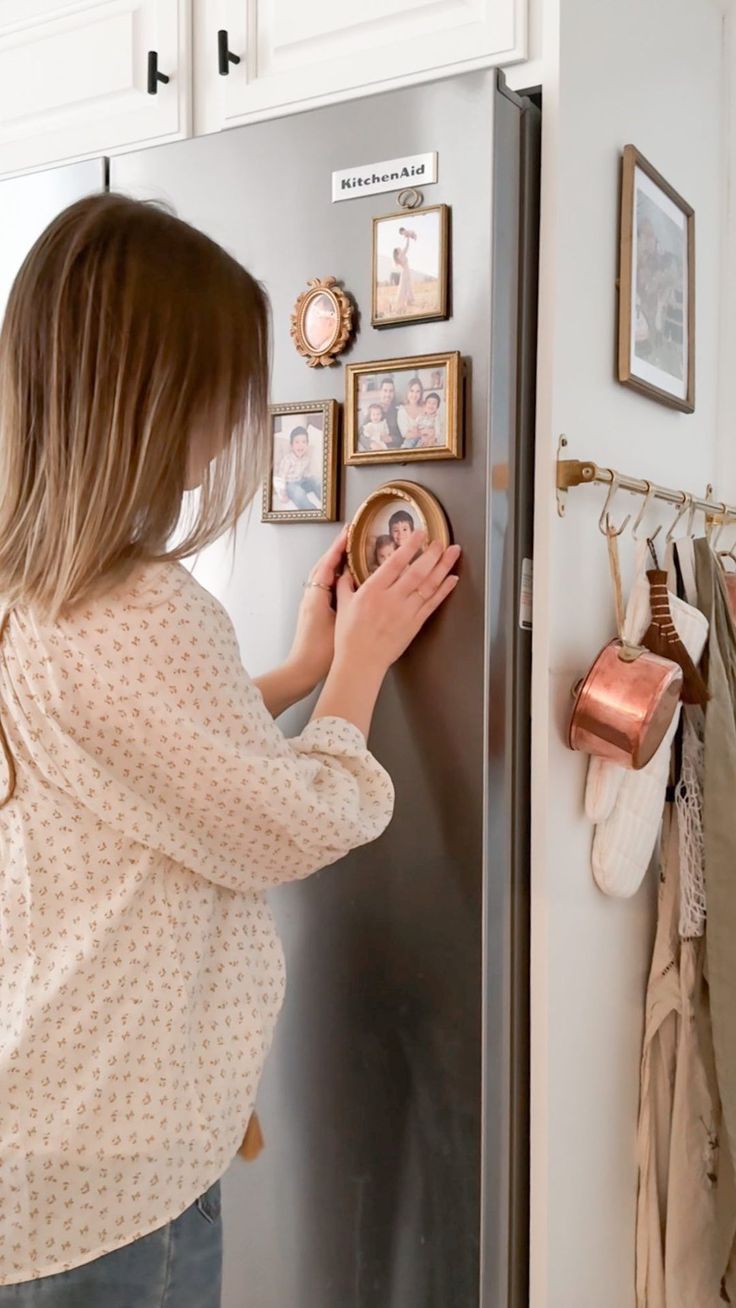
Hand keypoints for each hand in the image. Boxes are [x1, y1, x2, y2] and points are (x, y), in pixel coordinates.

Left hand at [286, 526, 346, 693]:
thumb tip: (354, 580)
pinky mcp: (315, 611)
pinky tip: (349, 578)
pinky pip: (326, 587)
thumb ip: (345, 601)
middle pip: (324, 566)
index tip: (348, 532)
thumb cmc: (319, 651)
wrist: (302, 670)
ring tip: (352, 552)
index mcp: (316, 595)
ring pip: (324, 576)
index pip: (327, 564)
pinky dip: (336, 577)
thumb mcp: (337, 623)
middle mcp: (311, 595)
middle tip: (351, 536)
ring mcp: (312, 603)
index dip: (338, 548)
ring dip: (335, 562)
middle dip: (337, 550)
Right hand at [333, 531, 460, 677]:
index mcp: (372, 591)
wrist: (361, 662)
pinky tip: (452, 579)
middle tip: (441, 541)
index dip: (410, 546)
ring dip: (443, 567)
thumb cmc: (349, 637)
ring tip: (453, 553)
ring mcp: (405, 612)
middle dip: (432, 554)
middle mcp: (391, 599)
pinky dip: (444, 590)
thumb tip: (345, 571)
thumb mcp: (342, 605)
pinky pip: (432, 604)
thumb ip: (345, 584)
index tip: (419, 534)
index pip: (395, 562)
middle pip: (417, 571)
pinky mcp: (414, 624)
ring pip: (429, 585)